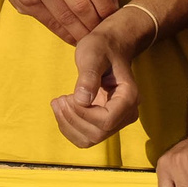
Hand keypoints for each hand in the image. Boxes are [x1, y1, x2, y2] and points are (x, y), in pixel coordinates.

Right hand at [0, 0, 117, 42]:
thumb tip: (115, 0)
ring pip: (67, 17)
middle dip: (96, 23)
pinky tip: (75, 38)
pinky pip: (52, 23)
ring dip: (82, 32)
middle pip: (82, 5)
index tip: (112, 18)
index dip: (107, 8)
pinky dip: (67, 34)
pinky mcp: (26, 0)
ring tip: (91, 38)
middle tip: (103, 32)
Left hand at [51, 4, 150, 148]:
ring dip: (68, 125)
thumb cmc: (101, 47)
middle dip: (72, 119)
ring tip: (58, 103)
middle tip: (59, 99)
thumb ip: (88, 76)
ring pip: (90, 139)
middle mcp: (127, 113)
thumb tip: (82, 100)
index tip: (69, 96)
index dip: (83, 114)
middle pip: (97, 133)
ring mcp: (117, 120)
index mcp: (129, 97)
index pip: (107, 121)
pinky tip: (63, 110)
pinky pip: (86, 137)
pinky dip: (69, 128)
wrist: (109, 47)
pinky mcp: (105, 123)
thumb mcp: (92, 54)